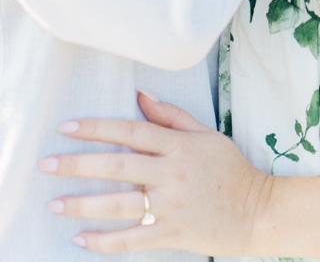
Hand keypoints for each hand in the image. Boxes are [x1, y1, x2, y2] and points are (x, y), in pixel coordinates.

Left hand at [39, 92, 269, 255]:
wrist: (256, 210)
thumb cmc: (230, 168)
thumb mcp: (206, 134)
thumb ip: (171, 116)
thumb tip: (141, 95)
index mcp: (180, 146)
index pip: (131, 132)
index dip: (97, 128)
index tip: (68, 127)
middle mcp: (172, 174)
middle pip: (117, 166)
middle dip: (78, 164)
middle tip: (47, 163)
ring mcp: (170, 206)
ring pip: (118, 205)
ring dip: (82, 204)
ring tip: (54, 202)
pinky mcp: (171, 233)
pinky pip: (131, 240)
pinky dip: (104, 241)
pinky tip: (80, 238)